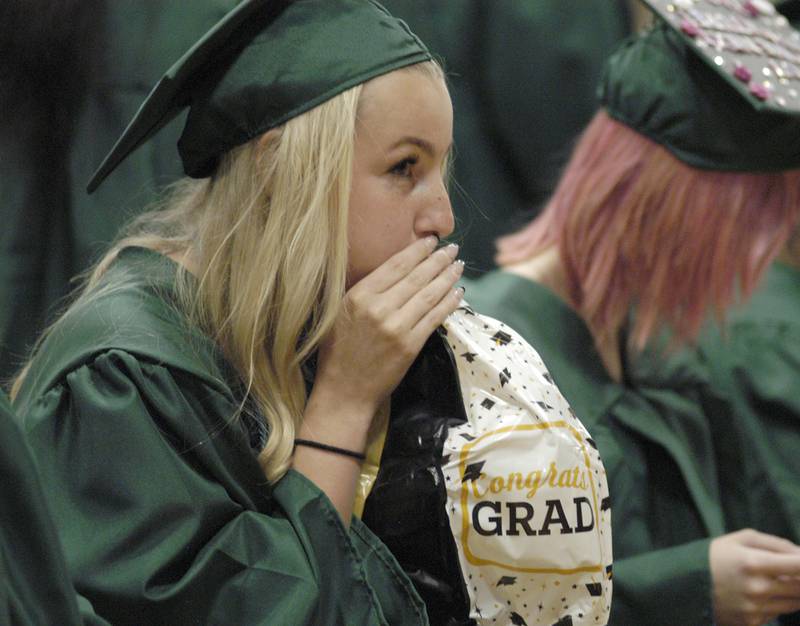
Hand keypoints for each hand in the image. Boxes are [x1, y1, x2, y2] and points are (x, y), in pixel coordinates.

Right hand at [307, 236, 463, 440]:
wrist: (344, 391)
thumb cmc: (338, 352)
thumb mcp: (340, 313)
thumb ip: (364, 292)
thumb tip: (393, 269)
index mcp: (358, 296)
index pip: (395, 266)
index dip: (417, 251)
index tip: (431, 241)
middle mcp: (378, 308)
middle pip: (416, 277)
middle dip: (438, 260)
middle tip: (452, 249)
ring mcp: (396, 327)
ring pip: (429, 295)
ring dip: (447, 278)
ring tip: (458, 266)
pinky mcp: (410, 345)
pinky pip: (435, 318)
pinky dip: (449, 303)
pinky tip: (458, 292)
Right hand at [711, 529, 799, 625]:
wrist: (687, 584)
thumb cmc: (717, 556)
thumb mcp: (741, 539)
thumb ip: (776, 544)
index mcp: (754, 562)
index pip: (799, 565)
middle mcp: (758, 588)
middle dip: (799, 577)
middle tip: (790, 571)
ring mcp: (755, 608)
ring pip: (795, 602)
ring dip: (792, 592)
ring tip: (773, 581)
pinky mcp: (752, 623)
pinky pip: (777, 613)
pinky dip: (776, 603)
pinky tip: (758, 595)